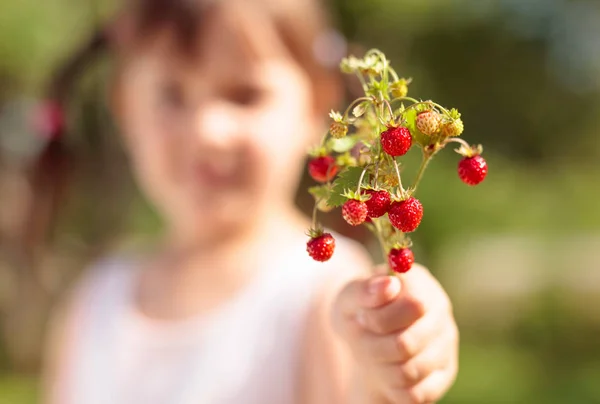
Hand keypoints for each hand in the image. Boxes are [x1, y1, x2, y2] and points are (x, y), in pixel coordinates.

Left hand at [333, 265, 457, 402]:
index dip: (381, 318)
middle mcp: (440, 309)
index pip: (414, 304)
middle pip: (408, 343)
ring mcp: (447, 342)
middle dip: (374, 347)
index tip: (362, 317)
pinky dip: (392, 387)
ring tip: (372, 354)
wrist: (366, 344)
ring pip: (410, 371)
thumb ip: (364, 290)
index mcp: (418, 281)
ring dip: (380, 367)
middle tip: (361, 340)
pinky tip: (387, 370)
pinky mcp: (445, 373)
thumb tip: (389, 284)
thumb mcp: (348, 300)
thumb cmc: (358, 315)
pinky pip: (415, 393)